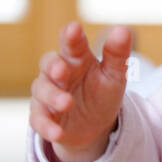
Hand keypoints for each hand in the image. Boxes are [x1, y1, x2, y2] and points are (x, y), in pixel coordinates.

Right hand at [29, 22, 132, 161]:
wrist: (95, 126)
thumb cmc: (102, 92)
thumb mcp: (114, 75)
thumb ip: (117, 54)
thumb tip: (124, 29)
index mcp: (77, 58)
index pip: (71, 43)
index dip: (71, 36)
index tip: (74, 29)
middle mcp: (58, 73)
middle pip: (48, 63)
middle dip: (53, 66)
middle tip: (62, 70)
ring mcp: (47, 94)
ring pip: (42, 90)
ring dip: (53, 97)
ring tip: (67, 103)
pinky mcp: (43, 116)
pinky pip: (38, 120)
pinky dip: (46, 126)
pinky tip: (57, 132)